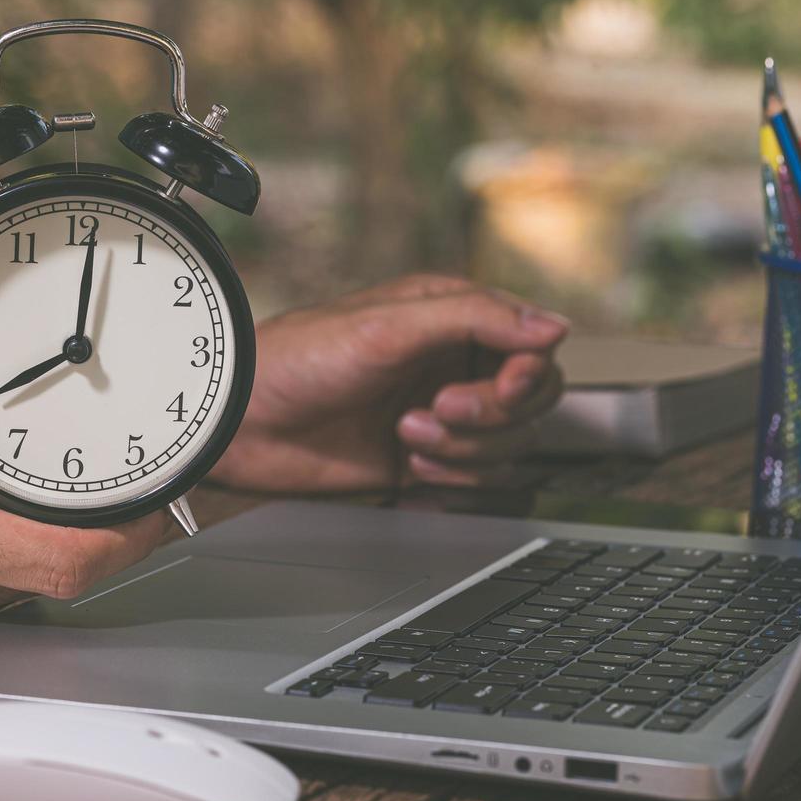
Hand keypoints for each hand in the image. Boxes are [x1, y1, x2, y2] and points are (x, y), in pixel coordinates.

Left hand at [209, 274, 564, 491]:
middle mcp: (455, 363)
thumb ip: (474, 317)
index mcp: (454, 317)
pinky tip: (410, 472)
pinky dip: (453, 483)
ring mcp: (443, 416)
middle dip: (488, 418)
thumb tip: (555, 326)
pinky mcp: (426, 461)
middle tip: (430, 413)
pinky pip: (478, 482)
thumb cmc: (302, 360)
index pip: (535, 350)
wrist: (245, 423)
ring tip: (404, 438)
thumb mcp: (389, 325)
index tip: (495, 389)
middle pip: (532, 403)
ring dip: (463, 452)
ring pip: (509, 447)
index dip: (524, 377)